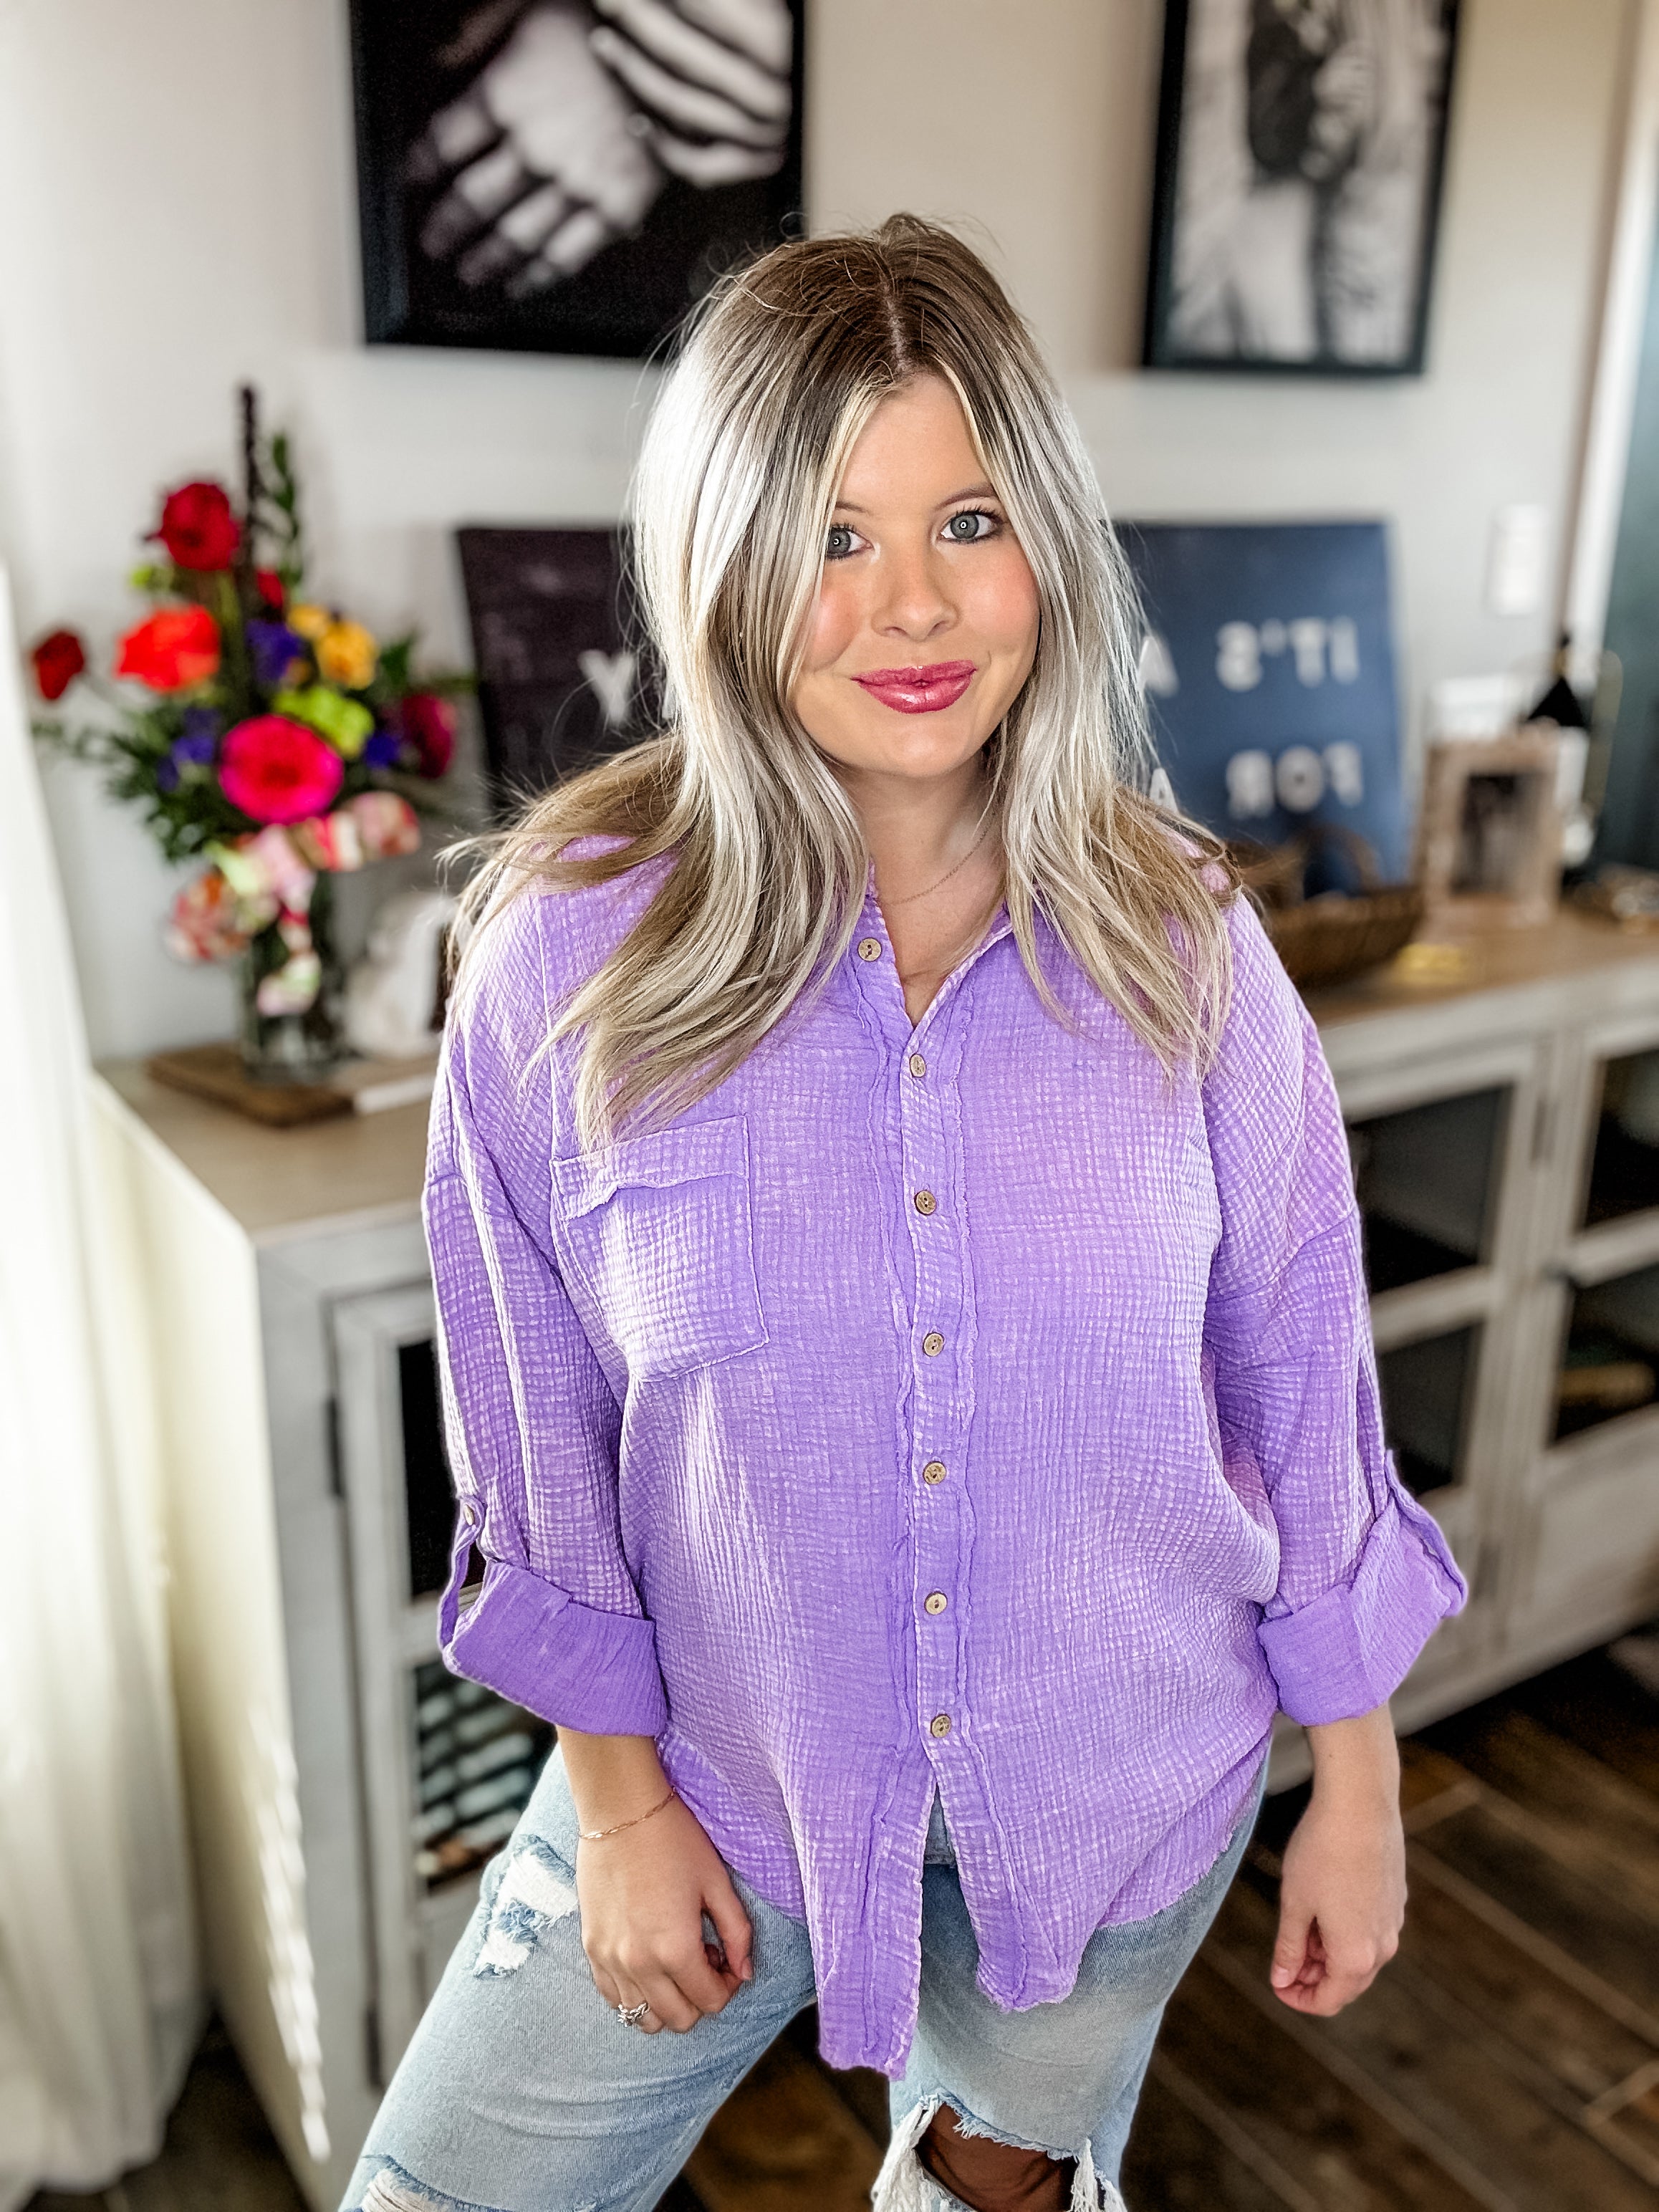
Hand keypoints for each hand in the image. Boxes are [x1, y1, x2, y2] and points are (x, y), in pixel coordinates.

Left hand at [408, 2, 662, 293]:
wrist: (684, 54)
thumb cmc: (609, 19)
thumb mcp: (531, 3)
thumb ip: (481, 29)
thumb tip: (441, 57)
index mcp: (508, 95)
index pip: (446, 141)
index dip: (423, 163)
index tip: (412, 178)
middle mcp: (534, 150)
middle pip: (474, 199)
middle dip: (447, 225)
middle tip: (433, 242)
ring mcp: (576, 186)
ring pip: (516, 235)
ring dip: (487, 258)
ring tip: (468, 272)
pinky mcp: (616, 208)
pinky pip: (569, 255)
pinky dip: (539, 275)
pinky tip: (520, 285)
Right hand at [561, 1729, 752, 2032]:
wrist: (621, 1811)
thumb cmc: (674, 1840)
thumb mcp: (717, 1883)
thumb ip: (738, 1933)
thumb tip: (745, 1972)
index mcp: (675, 1949)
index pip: (710, 2002)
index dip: (727, 1985)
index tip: (725, 1956)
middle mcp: (639, 1964)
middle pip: (678, 2019)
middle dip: (700, 1997)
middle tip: (704, 1957)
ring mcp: (609, 1959)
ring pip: (642, 2018)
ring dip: (666, 2000)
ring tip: (674, 1958)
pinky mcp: (591, 1948)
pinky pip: (613, 1998)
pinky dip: (635, 1993)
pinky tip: (647, 1959)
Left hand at [588, 0, 792, 184]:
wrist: (825, 80)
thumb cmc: (786, 29)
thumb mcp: (764, 8)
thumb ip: (731, 4)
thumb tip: (662, 1)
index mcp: (781, 45)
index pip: (705, 12)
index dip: (665, 0)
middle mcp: (774, 95)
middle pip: (683, 58)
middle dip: (637, 26)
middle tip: (606, 4)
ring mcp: (766, 133)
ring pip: (681, 107)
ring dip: (633, 74)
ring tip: (605, 45)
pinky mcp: (760, 161)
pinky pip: (699, 166)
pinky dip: (664, 147)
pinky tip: (636, 121)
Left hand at [1270, 1706, 1404, 2014]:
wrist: (1360, 1805)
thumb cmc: (1322, 1852)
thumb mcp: (1294, 1903)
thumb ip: (1288, 1948)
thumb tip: (1282, 1979)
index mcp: (1355, 1957)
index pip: (1329, 2001)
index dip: (1299, 1999)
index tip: (1277, 1985)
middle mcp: (1382, 1947)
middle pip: (1347, 1983)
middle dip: (1314, 1979)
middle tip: (1284, 1960)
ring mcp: (1393, 1922)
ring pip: (1360, 1958)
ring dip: (1329, 1956)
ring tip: (1298, 1928)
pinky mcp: (1395, 1899)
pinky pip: (1370, 1932)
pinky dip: (1346, 1934)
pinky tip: (1323, 1908)